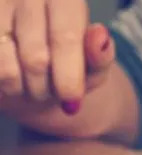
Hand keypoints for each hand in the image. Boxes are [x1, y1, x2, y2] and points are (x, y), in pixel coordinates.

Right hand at [0, 0, 114, 115]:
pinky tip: (17, 77)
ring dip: (25, 90)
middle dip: (47, 88)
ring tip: (36, 86)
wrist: (37, 67)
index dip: (68, 76)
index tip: (71, 100)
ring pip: (8, 68)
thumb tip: (99, 36)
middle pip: (36, 58)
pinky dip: (8, 86)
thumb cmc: (70, 64)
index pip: (64, 39)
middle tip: (55, 93)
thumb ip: (100, 55)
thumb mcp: (94, 64)